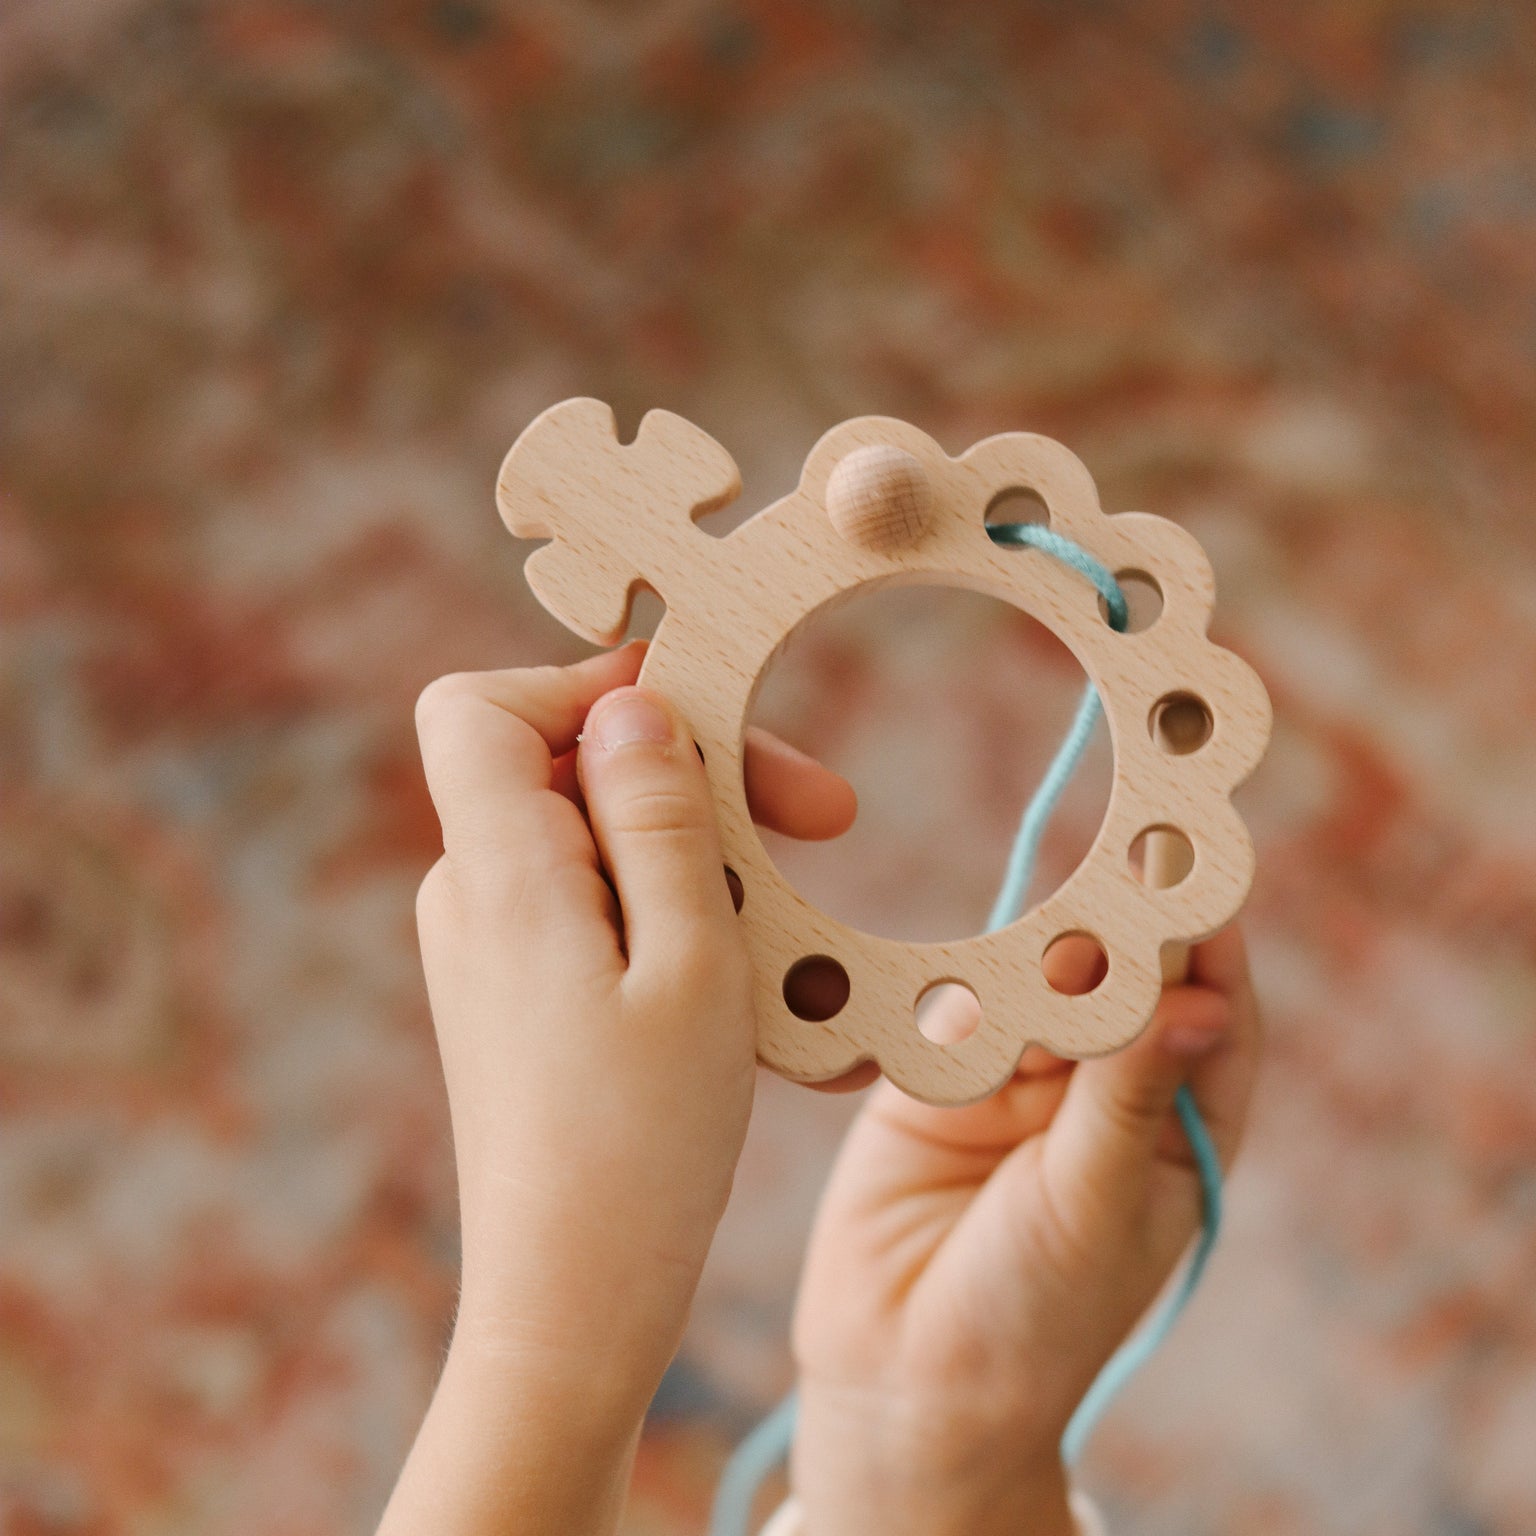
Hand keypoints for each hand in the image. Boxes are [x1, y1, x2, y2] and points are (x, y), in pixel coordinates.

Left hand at [380, 642, 854, 1535]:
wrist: (570, 1307)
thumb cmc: (643, 1146)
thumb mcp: (691, 961)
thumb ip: (660, 816)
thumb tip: (631, 702)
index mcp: (501, 873)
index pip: (481, 706)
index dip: (585, 685)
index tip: (703, 716)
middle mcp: (475, 897)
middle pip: (566, 765)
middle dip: (698, 775)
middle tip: (833, 818)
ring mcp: (492, 949)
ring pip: (602, 840)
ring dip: (708, 859)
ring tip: (801, 934)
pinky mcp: (520, 995)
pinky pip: (601, 910)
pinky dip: (680, 919)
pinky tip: (756, 984)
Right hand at [789, 928, 1262, 1535]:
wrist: (902, 1377)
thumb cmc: (1035, 1316)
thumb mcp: (1098, 1202)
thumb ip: (1129, 1093)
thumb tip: (1199, 1000)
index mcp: (1176, 1128)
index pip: (1211, 1014)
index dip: (1210, 941)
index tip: (1204, 865)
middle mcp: (1102, 1093)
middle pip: (1123, 983)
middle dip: (1123, 934)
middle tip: (1124, 875)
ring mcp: (1016, 1081)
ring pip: (1036, 985)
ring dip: (1042, 962)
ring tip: (1057, 950)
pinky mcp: (935, 1080)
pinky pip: (953, 1011)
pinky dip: (960, 1000)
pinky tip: (970, 1011)